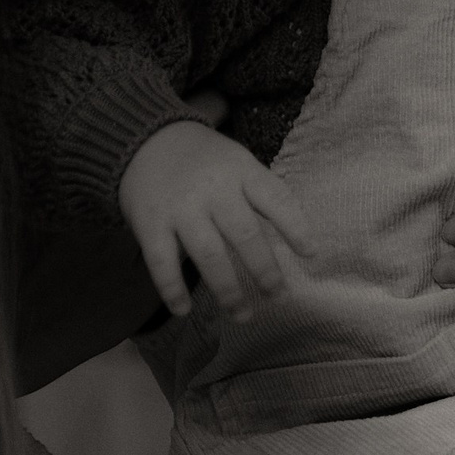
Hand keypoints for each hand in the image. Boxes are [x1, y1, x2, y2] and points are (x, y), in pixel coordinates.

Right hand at [119, 121, 314, 321]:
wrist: (143, 139)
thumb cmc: (203, 160)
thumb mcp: (237, 162)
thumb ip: (260, 193)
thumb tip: (295, 238)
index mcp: (240, 170)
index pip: (275, 198)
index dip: (295, 227)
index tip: (311, 254)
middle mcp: (213, 188)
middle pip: (245, 234)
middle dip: (265, 271)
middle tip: (279, 297)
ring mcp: (180, 207)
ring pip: (209, 254)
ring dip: (228, 290)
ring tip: (243, 315)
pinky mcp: (150, 223)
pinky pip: (162, 262)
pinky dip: (172, 289)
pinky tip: (184, 310)